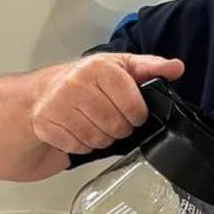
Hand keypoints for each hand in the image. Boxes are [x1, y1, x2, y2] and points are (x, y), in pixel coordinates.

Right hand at [30, 53, 183, 154]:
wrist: (38, 93)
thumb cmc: (82, 80)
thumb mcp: (118, 67)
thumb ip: (149, 68)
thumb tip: (176, 67)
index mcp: (99, 67)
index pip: (133, 105)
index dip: (137, 114)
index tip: (134, 112)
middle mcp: (76, 83)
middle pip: (116, 125)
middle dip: (119, 128)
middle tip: (112, 119)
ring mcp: (58, 104)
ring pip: (98, 138)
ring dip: (101, 138)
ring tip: (95, 124)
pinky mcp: (45, 124)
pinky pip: (78, 146)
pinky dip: (82, 144)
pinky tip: (78, 130)